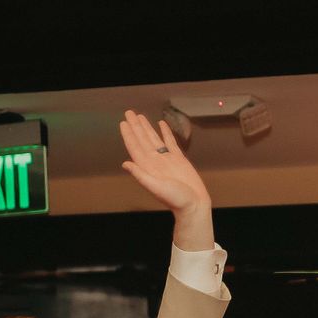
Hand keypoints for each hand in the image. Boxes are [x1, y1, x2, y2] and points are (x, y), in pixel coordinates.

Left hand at [117, 108, 211, 241]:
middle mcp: (155, 161)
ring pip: (154, 139)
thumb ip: (141, 175)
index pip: (135, 147)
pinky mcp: (178, 159)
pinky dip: (165, 133)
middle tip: (129, 113)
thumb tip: (125, 164)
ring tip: (140, 116)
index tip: (123, 123)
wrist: (194, 204)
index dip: (129, 135)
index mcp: (148, 167)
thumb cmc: (176, 199)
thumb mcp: (156, 187)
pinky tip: (161, 124)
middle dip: (135, 126)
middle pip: (142, 140)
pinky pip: (169, 142)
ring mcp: (166, 159)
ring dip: (146, 128)